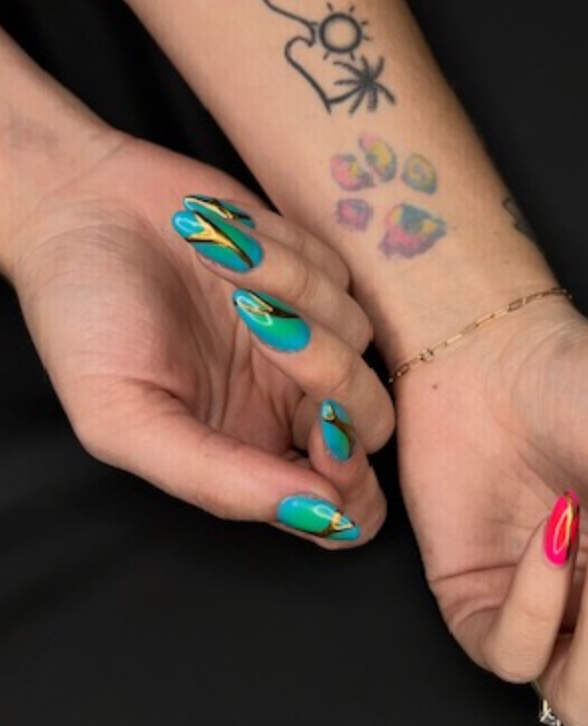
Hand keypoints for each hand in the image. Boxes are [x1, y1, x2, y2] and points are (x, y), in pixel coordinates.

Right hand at [9, 134, 394, 545]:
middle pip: (372, 423)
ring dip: (292, 297)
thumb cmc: (84, 322)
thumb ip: (218, 481)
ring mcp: (307, 336)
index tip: (325, 437)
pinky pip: (344, 276)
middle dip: (334, 379)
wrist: (77, 209)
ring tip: (221, 272)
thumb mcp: (125, 420)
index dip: (354, 488)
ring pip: (361, 341)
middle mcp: (288, 403)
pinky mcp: (314, 273)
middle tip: (265, 331)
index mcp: (249, 451)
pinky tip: (232, 244)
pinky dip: (290, 258)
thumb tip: (318, 517)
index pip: (348, 507)